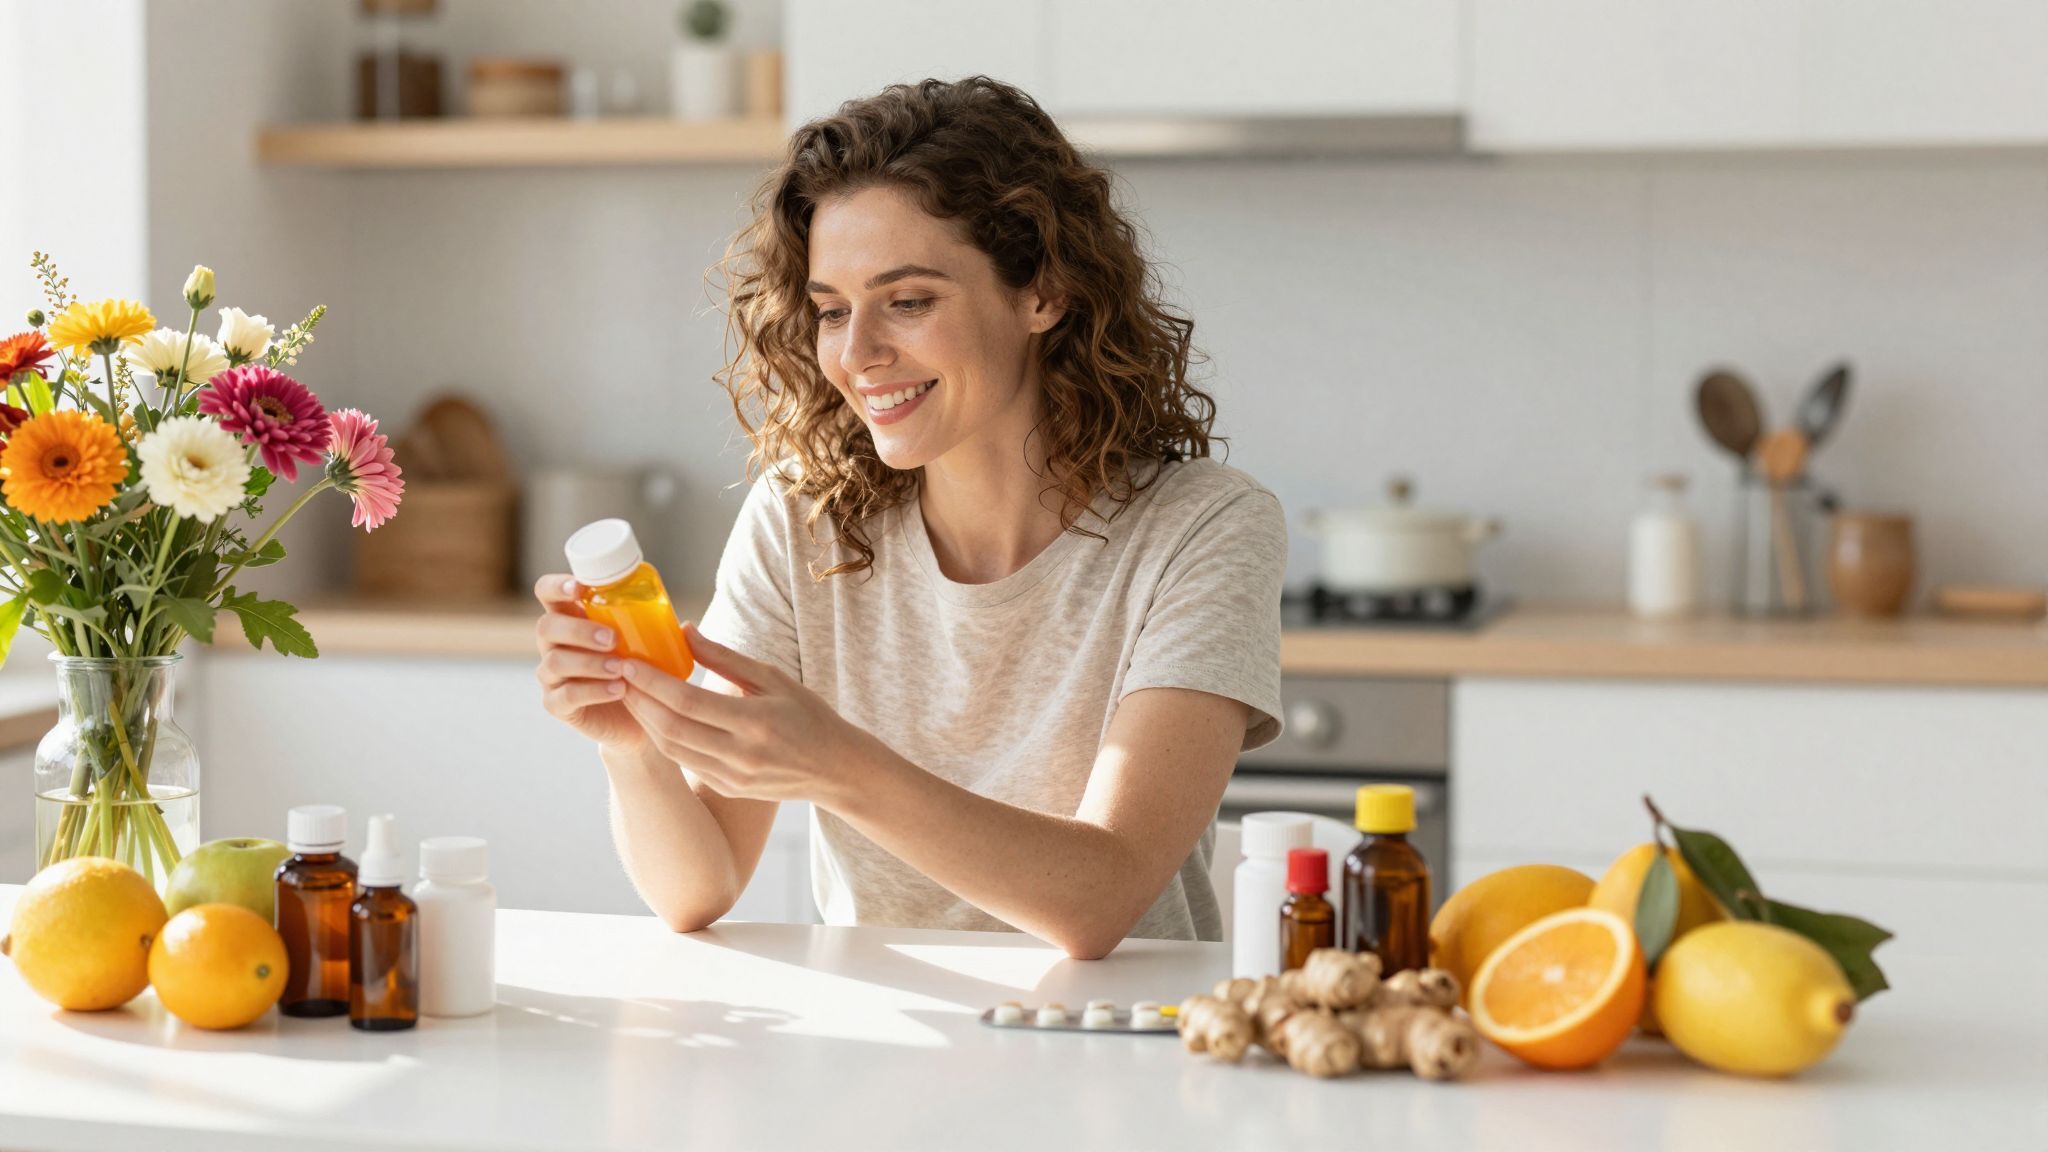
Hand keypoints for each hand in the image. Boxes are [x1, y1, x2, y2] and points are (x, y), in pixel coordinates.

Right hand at [533, 573, 646, 752]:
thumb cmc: (640, 669)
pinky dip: (594, 691)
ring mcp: (551, 676)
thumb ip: (657, 629)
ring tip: (621, 668)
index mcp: (570, 618)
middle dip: (578, 629)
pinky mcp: (557, 705)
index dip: (556, 585)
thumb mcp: (647, 643)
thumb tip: (685, 626)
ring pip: (555, 662)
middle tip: (613, 638)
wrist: (641, 717)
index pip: (547, 592)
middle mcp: (554, 644)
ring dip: (589, 662)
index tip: (580, 588)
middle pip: (547, 626)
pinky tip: (619, 689)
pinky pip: (565, 696)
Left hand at [617, 623, 886, 803]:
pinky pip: (685, 762)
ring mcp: (733, 776)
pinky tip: (653, 718)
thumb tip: (684, 630)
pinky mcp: (728, 788)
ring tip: (629, 694)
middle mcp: (741, 754)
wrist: (834, 768)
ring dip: (645, 721)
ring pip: (672, 748)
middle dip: (638, 700)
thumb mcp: (773, 678)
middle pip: (671, 727)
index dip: (651, 682)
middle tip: (616, 675)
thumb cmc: (807, 715)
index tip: (627, 662)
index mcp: (755, 722)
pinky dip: (663, 738)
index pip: (687, 701)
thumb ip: (725, 657)